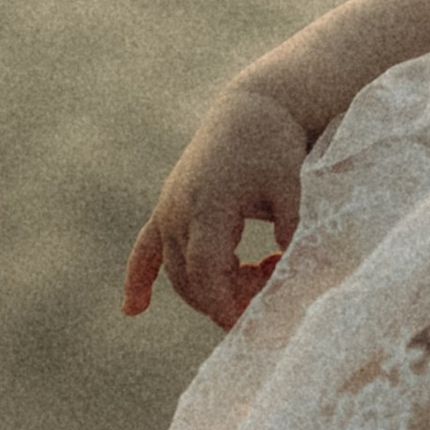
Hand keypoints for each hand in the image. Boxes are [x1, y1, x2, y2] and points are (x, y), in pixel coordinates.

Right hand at [123, 84, 307, 328]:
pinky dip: (139, 279)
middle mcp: (178, 210)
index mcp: (209, 206)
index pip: (207, 273)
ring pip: (176, 271)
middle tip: (272, 284)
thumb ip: (295, 226)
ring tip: (260, 270)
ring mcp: (167, 209)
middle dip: (228, 297)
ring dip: (210, 287)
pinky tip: (134, 310)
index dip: (226, 304)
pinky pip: (144, 250)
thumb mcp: (294, 185)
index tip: (253, 322)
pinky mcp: (166, 207)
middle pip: (191, 278)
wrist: (254, 108)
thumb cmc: (277, 146)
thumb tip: (291, 270)